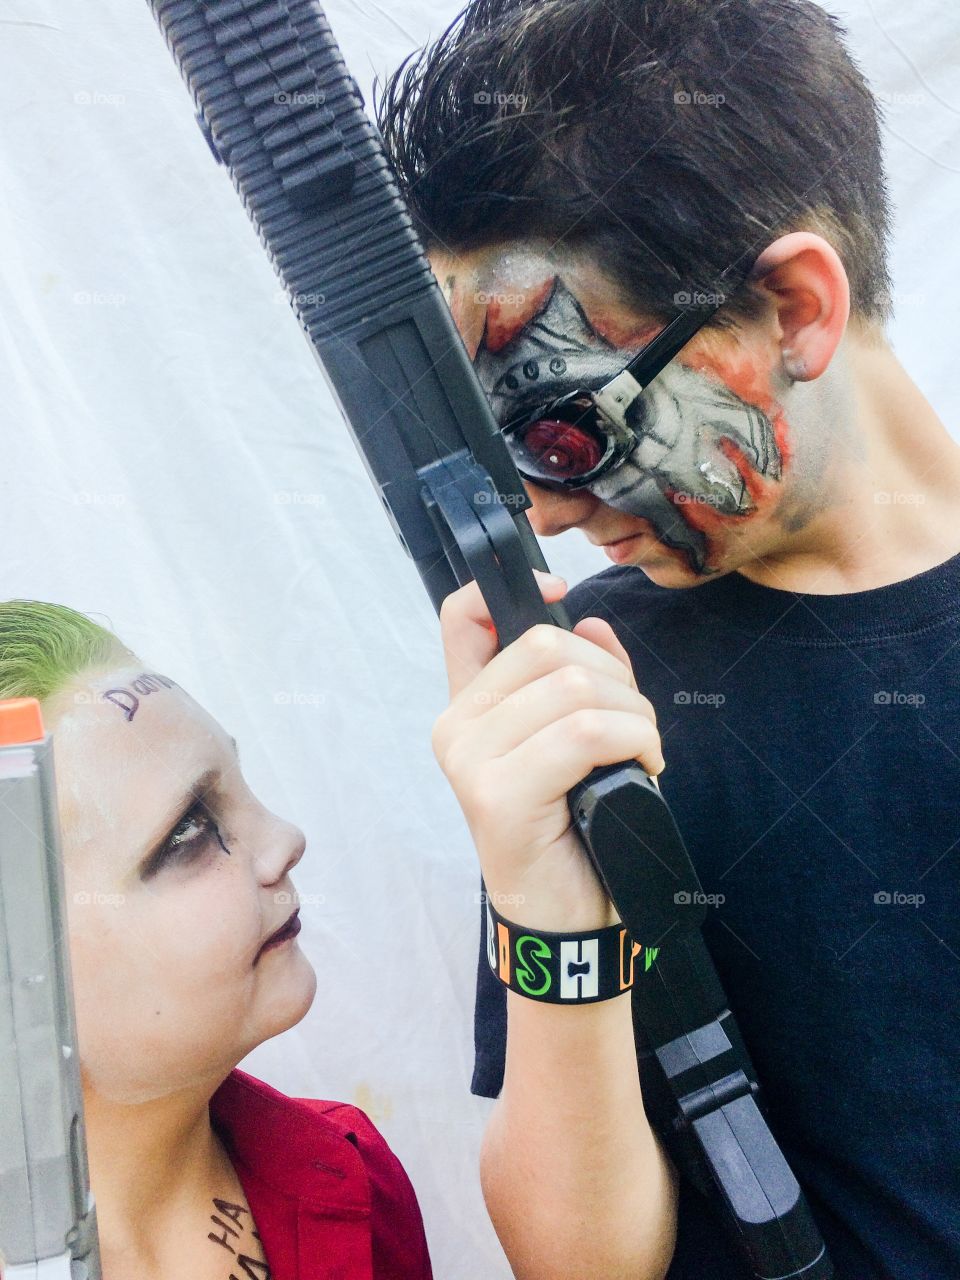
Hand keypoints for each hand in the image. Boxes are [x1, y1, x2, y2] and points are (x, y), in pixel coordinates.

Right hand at [431, 572, 663, 930]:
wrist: (570, 920)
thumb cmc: (578, 829)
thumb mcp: (581, 741)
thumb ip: (580, 678)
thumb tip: (590, 623)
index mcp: (470, 708)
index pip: (461, 618)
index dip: (510, 589)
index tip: (558, 590)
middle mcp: (457, 728)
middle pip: (546, 647)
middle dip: (615, 678)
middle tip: (637, 727)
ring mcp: (471, 761)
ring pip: (573, 688)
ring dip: (635, 715)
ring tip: (644, 753)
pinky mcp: (497, 795)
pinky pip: (587, 733)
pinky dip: (636, 742)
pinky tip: (643, 769)